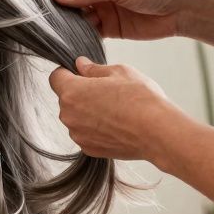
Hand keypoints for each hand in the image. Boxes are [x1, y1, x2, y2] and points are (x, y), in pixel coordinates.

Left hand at [48, 57, 183, 161]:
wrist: (158, 132)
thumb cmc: (140, 99)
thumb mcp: (120, 72)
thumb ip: (94, 68)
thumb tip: (80, 64)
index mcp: (71, 92)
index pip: (56, 77)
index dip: (68, 73)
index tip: (83, 74)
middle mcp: (68, 115)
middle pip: (66, 99)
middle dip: (80, 93)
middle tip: (107, 92)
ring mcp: (77, 134)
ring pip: (76, 117)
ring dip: (88, 112)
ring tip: (116, 110)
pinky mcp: (88, 149)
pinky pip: (86, 134)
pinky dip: (96, 129)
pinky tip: (117, 125)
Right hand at [50, 0, 197, 40]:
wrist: (184, 8)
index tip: (42, 2)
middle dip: (60, 9)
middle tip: (47, 20)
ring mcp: (103, 8)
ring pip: (77, 17)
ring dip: (70, 24)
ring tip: (60, 32)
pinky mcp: (109, 26)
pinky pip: (89, 31)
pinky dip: (81, 36)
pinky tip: (74, 40)